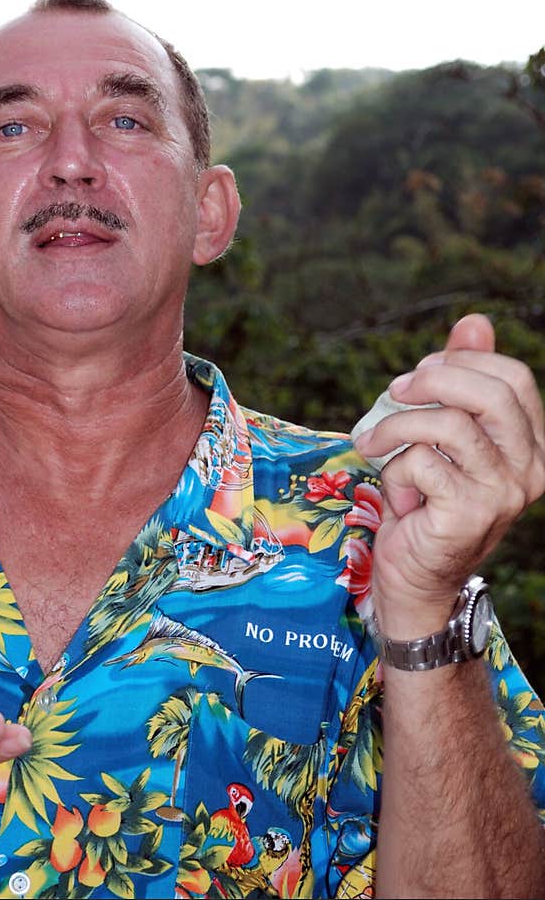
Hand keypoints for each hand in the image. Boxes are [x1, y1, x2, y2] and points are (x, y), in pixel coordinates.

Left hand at [354, 313, 544, 633]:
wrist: (414, 577)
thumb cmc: (425, 503)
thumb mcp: (440, 438)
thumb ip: (459, 384)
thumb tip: (474, 322)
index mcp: (530, 445)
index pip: (513, 379)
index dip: (460, 364)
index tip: (418, 374)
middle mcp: (529, 469)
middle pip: (491, 394)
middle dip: (433, 380)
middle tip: (394, 391)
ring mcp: (503, 493)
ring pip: (450, 425)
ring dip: (398, 426)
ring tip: (371, 442)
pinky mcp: (469, 513)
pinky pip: (422, 462)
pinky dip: (395, 469)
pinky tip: (396, 492)